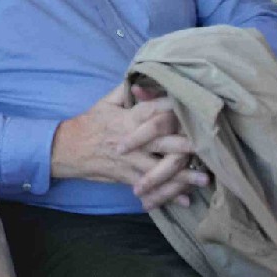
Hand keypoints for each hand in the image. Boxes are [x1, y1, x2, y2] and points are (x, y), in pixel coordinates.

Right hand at [52, 83, 207, 209]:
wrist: (68, 150)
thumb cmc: (90, 123)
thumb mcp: (106, 102)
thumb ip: (126, 90)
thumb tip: (143, 76)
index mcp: (127, 118)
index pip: (153, 111)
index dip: (174, 109)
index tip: (196, 109)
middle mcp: (130, 139)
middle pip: (161, 141)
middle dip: (184, 145)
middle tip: (209, 148)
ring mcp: (129, 160)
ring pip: (159, 169)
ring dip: (183, 176)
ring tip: (204, 180)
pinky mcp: (126, 177)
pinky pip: (149, 187)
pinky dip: (167, 195)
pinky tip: (186, 200)